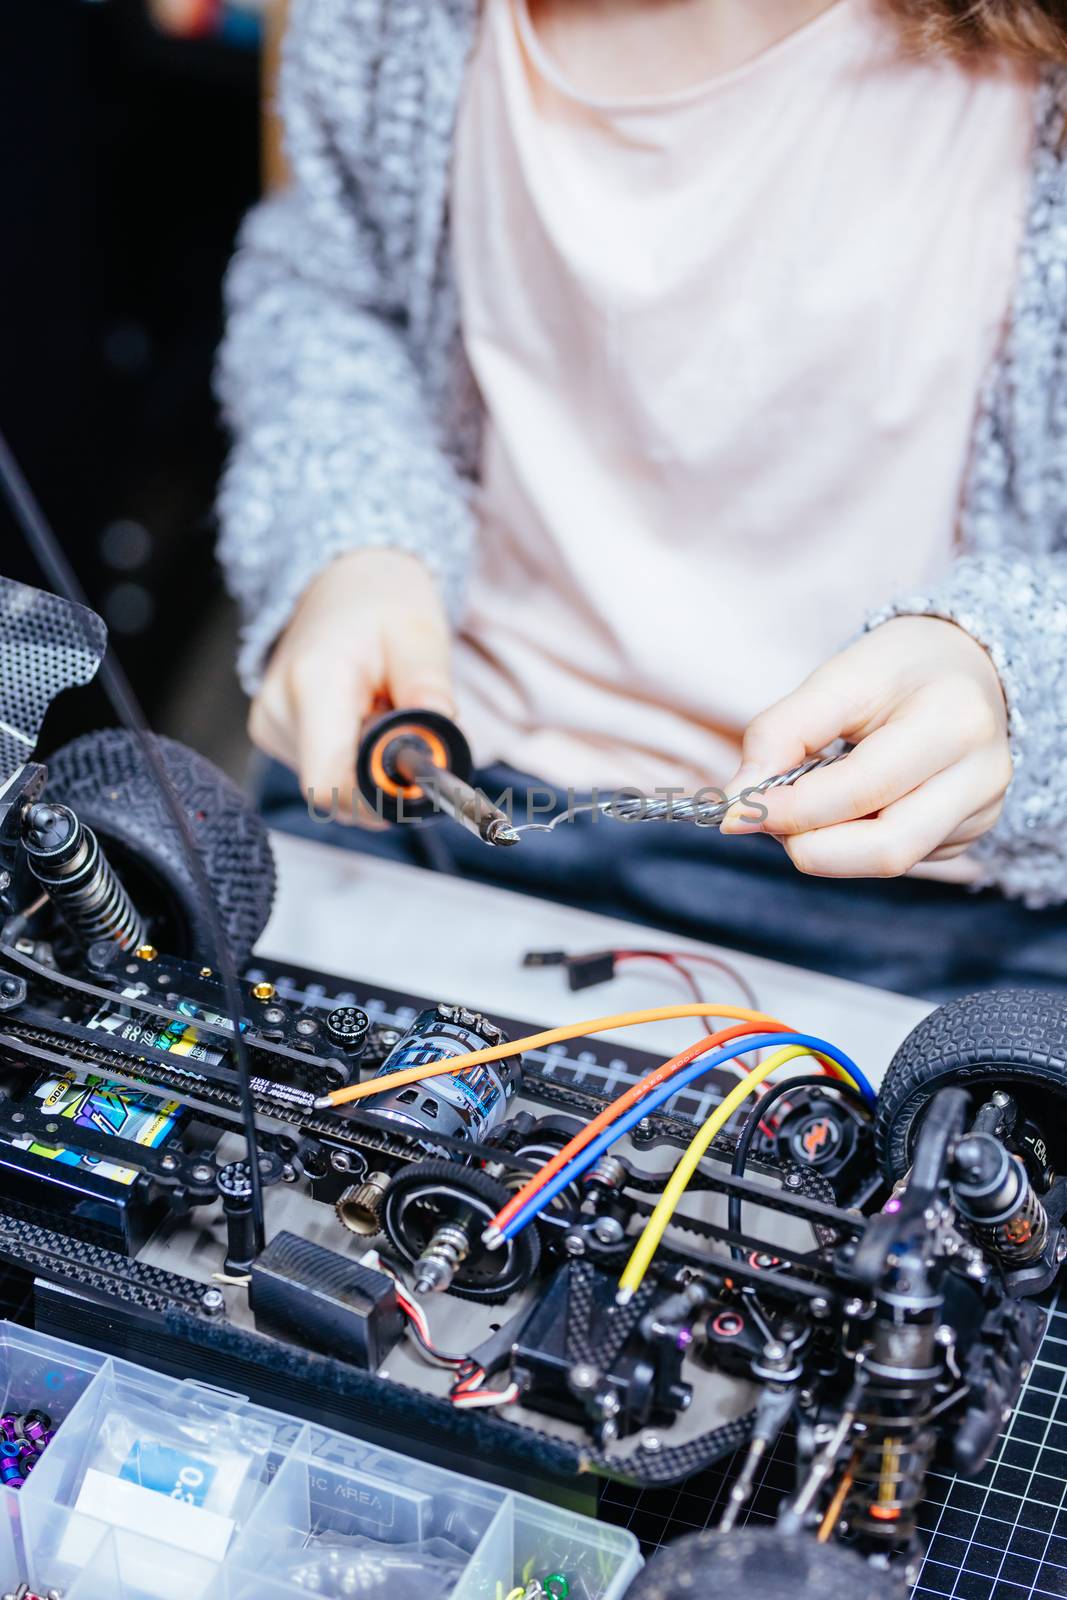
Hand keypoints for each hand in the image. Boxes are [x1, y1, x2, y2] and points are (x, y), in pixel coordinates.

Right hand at [248, 549, 454, 823]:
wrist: (343, 582)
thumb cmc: (383, 603)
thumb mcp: (421, 637)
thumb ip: (429, 694)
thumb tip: (441, 753)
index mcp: (313, 682)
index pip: (330, 782)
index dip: (377, 798)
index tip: (418, 782)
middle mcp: (278, 709)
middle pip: (334, 790)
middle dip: (382, 779)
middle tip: (408, 727)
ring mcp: (269, 724)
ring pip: (332, 784)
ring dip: (369, 765)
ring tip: (380, 709)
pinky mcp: (272, 733)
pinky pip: (323, 770)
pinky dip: (352, 757)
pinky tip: (360, 716)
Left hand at [721, 616, 1011, 877]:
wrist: (967, 666)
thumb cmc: (900, 667)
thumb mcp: (837, 677)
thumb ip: (781, 734)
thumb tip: (737, 799)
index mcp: (953, 723)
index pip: (862, 790)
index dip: (792, 809)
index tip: (736, 809)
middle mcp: (981, 777)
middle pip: (886, 850)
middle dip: (808, 843)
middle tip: (762, 817)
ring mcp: (981, 814)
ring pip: (888, 863)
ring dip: (826, 844)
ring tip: (802, 800)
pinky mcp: (966, 835)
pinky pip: (897, 857)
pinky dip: (852, 840)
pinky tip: (845, 802)